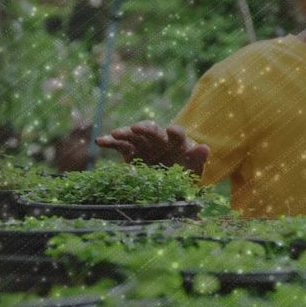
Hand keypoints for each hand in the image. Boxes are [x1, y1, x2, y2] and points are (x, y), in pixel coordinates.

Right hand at [95, 121, 209, 174]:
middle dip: (145, 128)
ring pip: (134, 135)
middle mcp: (160, 140)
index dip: (175, 132)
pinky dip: (110, 142)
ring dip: (125, 132)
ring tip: (115, 134)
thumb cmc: (186, 173)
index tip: (172, 130)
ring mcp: (144, 144)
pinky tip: (100, 141)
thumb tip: (205, 148)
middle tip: (137, 127)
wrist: (172, 179)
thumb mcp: (194, 170)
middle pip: (152, 130)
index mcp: (178, 143)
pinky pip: (119, 145)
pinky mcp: (131, 151)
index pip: (177, 134)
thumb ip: (198, 159)